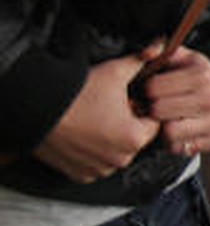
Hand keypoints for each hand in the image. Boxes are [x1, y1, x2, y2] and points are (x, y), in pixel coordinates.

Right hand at [34, 54, 162, 181]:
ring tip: (94, 119)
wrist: (37, 108)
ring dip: (110, 139)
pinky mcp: (80, 175)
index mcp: (134, 138)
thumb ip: (142, 62)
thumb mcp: (116, 71)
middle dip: (127, 124)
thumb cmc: (75, 94)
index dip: (142, 110)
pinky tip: (83, 133)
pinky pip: (96, 164)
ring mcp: (98, 169)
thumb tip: (157, 50)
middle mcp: (119, 160)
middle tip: (109, 108)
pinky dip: (93, 151)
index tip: (127, 102)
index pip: (153, 124)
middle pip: (135, 139)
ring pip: (116, 152)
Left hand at [137, 45, 209, 157]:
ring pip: (170, 132)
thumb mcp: (183, 56)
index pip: (155, 88)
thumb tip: (148, 53)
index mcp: (202, 75)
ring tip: (167, 117)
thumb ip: (163, 49)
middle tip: (157, 104)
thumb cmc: (196, 75)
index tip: (152, 88)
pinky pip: (181, 147)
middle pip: (160, 111)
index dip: (148, 88)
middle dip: (152, 108)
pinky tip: (178, 128)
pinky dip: (175, 141)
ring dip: (163, 127)